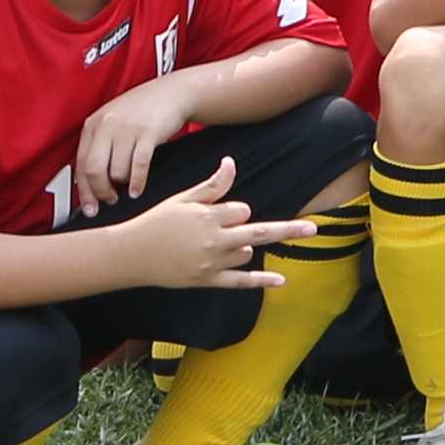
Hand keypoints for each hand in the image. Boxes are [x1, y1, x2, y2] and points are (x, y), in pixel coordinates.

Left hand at [70, 76, 196, 206]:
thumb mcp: (113, 121)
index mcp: (93, 124)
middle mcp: (107, 125)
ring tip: (128, 188)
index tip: (91, 206)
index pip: (80, 164)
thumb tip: (89, 182)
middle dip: (101, 192)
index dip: (85, 190)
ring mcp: (127, 128)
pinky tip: (138, 189)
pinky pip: (138, 166)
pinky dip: (137, 182)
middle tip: (110, 200)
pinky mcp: (149, 133)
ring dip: (122, 186)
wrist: (173, 92)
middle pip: (94, 170)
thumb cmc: (143, 110)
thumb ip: (99, 146)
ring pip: (116, 171)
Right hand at [128, 158, 319, 294]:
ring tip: (211, 247)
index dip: (234, 211)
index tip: (217, 213)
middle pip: (259, 231)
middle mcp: (213, 240)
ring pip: (245, 253)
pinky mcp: (205, 280)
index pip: (241, 210)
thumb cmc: (157, 223)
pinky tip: (282, 281)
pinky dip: (260, 281)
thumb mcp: (184, 199)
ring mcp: (210, 263)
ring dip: (241, 248)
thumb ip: (212, 185)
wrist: (129, 255)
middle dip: (288, 229)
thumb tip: (231, 162)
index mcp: (208, 217)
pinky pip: (238, 282)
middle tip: (314, 228)